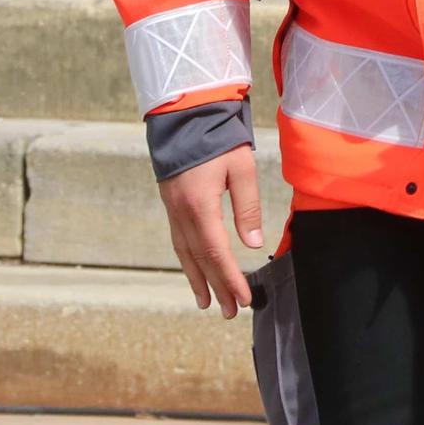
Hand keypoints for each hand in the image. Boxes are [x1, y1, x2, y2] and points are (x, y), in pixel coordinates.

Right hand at [159, 148, 264, 317]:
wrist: (184, 113)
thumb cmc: (217, 137)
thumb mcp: (241, 168)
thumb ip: (247, 207)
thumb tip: (252, 243)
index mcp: (200, 206)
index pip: (216, 252)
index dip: (230, 279)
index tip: (243, 299)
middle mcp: (182, 213)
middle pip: (199, 259)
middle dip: (215, 287)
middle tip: (228, 311)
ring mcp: (172, 209)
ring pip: (184, 253)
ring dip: (197, 279)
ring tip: (206, 301)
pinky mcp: (171, 204)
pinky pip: (178, 240)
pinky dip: (187, 260)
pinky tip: (195, 269)